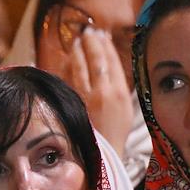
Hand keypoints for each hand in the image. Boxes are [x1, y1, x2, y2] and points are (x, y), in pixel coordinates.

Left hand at [62, 29, 132, 157]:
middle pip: (97, 60)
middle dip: (92, 43)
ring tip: (76, 41)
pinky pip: (68, 80)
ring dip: (78, 52)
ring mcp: (87, 98)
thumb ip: (117, 89)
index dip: (105, 46)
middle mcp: (105, 93)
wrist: (103, 157)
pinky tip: (64, 59)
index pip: (112, 62)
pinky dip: (66, 67)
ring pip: (81, 68)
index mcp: (120, 93)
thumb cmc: (113, 135)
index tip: (101, 35)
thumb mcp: (124, 110)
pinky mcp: (73, 105)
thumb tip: (109, 69)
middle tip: (87, 32)